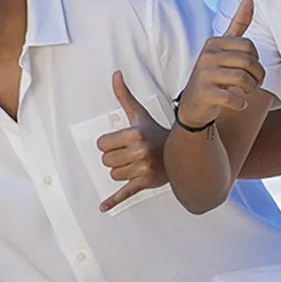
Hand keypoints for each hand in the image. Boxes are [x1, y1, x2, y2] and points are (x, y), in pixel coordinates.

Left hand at [97, 72, 168, 211]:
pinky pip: (124, 194)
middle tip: (131, 153)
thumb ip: (124, 95)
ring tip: (136, 163)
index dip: (109, 143)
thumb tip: (115, 74)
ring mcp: (142, 169)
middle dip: (114, 157)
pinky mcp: (144, 184)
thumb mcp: (139, 114)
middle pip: (105, 161)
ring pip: (113, 174)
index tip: (123, 142)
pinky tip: (102, 208)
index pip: (101, 144)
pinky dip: (113, 202)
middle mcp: (139, 152)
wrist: (179, 152)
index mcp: (134, 134)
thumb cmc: (154, 132)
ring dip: (121, 170)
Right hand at [175, 0, 263, 130]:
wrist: (194, 105)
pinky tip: (239, 104)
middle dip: (257, 76)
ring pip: (243, 79)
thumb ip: (237, 26)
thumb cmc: (213, 74)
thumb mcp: (223, 49)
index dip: (257, 61)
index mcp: (213, 43)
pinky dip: (241, 103)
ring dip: (250, 89)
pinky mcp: (204, 93)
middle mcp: (206, 55)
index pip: (250, 46)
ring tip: (246, 93)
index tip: (250, 70)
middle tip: (252, 84)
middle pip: (249, 62)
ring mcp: (204, 74)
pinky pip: (233, 98)